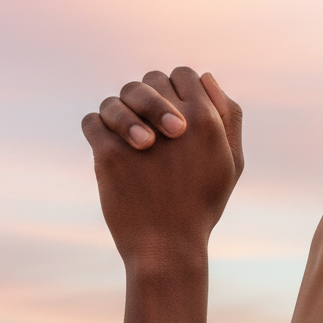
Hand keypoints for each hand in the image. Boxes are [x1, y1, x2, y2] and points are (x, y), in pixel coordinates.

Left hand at [82, 68, 241, 265]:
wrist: (168, 248)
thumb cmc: (200, 205)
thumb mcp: (230, 162)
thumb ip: (228, 116)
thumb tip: (207, 78)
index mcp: (205, 120)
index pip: (184, 74)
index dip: (176, 87)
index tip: (171, 110)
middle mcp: (174, 121)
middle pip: (150, 80)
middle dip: (147, 96)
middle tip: (149, 124)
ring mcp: (139, 136)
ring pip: (119, 97)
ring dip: (121, 112)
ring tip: (131, 138)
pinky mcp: (110, 154)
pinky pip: (92, 122)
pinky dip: (96, 129)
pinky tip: (108, 145)